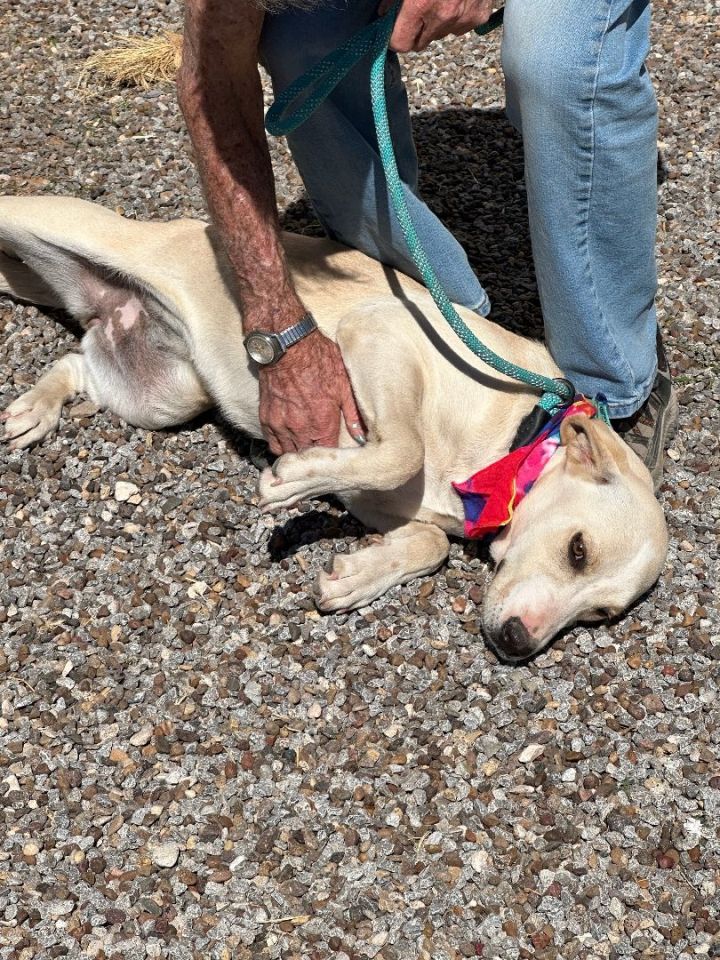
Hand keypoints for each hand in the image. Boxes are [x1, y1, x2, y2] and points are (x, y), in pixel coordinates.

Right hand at [258, 330, 365, 453]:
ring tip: (303, 444)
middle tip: (319, 447)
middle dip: (313, 453)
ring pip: (287, 452)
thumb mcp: (344, 385)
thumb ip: (353, 414)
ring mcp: (280, 425)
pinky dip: (280, 443)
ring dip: (296, 450)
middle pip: (306, 456)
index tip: (335, 448)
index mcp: (322, 424)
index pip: (327, 453)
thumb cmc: (319, 361)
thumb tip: (362, 435)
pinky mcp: (266, 417)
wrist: (287, 346)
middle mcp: (299, 429)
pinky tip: (288, 436)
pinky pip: (272, 441)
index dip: (332, 453)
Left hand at [381, 0, 493, 52]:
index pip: (402, 43)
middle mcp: (442, 16)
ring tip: (439, 0)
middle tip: (416, 13)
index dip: (396, 37)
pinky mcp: (479, 15)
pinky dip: (457, 17)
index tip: (394, 30)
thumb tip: (384, 11)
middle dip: (415, 32)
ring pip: (441, 35)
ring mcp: (463, 18)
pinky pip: (462, 26)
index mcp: (420, 4)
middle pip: (421, 43)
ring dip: (436, 24)